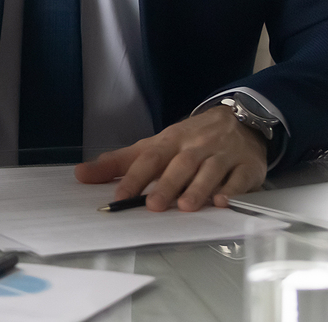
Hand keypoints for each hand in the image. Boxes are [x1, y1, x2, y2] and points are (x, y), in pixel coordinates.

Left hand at [74, 105, 266, 210]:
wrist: (238, 120)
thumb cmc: (188, 140)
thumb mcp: (153, 146)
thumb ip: (119, 163)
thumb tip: (81, 174)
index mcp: (170, 141)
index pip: (149, 158)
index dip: (134, 177)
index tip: (119, 196)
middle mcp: (195, 147)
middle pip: (180, 164)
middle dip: (167, 184)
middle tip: (153, 206)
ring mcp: (222, 156)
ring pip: (209, 171)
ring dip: (198, 189)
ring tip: (185, 207)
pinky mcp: (246, 167)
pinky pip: (239, 178)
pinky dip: (232, 190)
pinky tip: (223, 202)